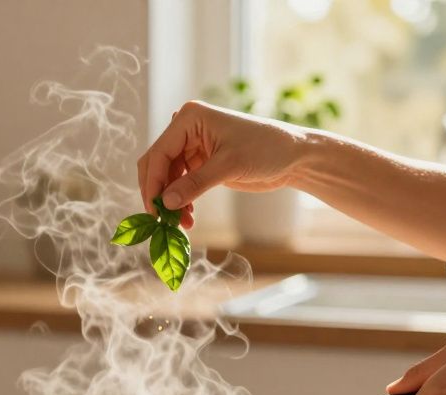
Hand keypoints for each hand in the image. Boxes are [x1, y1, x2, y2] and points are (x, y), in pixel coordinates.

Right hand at [138, 101, 309, 227]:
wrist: (292, 156)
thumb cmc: (266, 149)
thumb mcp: (229, 166)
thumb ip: (195, 184)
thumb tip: (166, 203)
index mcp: (190, 118)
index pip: (159, 152)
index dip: (153, 182)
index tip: (155, 210)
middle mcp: (187, 129)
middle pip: (158, 164)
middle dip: (159, 192)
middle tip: (162, 220)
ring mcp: (193, 146)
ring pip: (167, 177)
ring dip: (171, 201)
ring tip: (181, 224)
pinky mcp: (201, 163)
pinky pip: (181, 183)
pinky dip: (181, 200)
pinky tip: (188, 216)